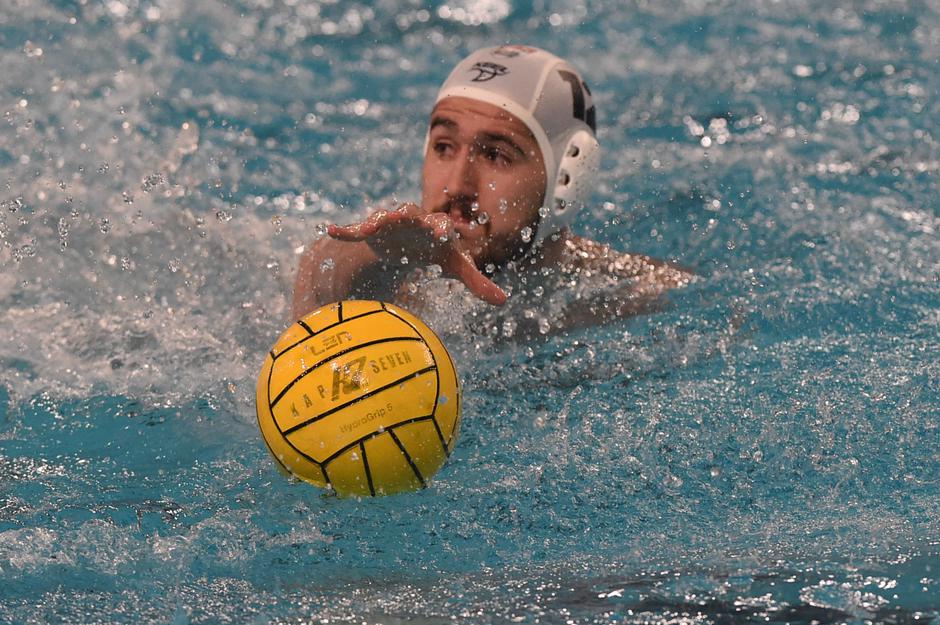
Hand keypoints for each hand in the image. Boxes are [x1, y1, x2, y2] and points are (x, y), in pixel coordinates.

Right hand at [328, 203, 506, 305]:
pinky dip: (345, 231)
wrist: (404, 239)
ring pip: (383, 218)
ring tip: (372, 224)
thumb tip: (504, 302)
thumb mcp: (454, 264)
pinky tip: (331, 231)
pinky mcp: (369, 231)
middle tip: (402, 216)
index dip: (442, 228)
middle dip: (407, 215)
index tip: (444, 232)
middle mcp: (412, 220)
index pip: (441, 225)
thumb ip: (477, 282)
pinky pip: (355, 230)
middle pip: (410, 214)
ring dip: (378, 220)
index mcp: (434, 228)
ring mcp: (389, 223)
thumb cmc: (432, 249)